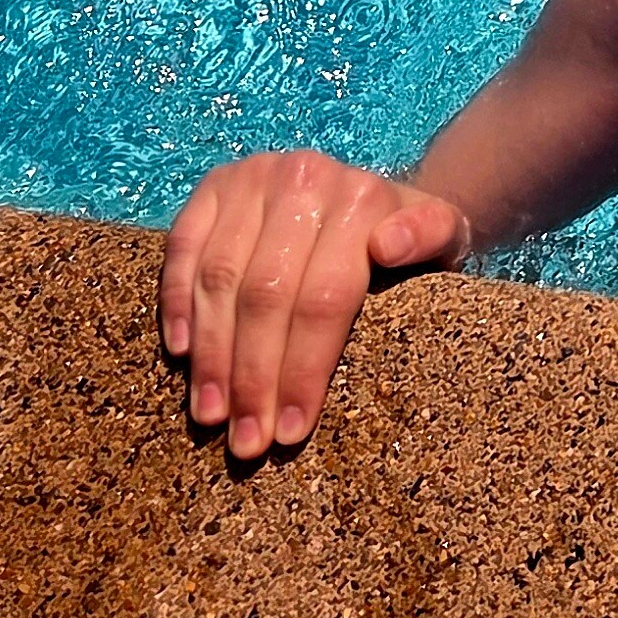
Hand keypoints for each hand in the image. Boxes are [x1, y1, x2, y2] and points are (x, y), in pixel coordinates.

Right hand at [160, 151, 470, 461]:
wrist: (372, 190)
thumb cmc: (408, 236)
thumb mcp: (442, 237)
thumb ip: (430, 235)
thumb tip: (388, 245)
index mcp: (361, 198)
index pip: (323, 299)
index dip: (302, 370)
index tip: (289, 433)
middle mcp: (304, 178)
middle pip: (266, 294)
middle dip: (252, 377)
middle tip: (246, 441)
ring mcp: (254, 176)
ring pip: (220, 277)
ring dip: (211, 354)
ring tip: (211, 415)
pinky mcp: (216, 184)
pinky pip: (182, 246)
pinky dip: (176, 302)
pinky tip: (181, 354)